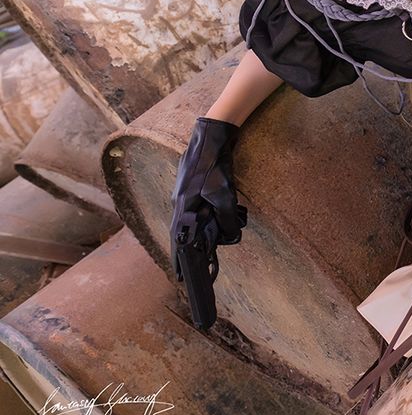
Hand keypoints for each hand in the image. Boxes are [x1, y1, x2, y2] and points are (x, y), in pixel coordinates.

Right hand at [169, 116, 247, 274]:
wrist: (211, 138)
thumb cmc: (214, 166)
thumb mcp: (224, 195)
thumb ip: (226, 218)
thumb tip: (230, 236)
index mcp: (182, 207)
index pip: (178, 239)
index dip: (179, 258)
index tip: (179, 276)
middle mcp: (180, 202)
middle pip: (183, 232)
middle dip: (189, 249)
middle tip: (193, 266)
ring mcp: (185, 193)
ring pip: (191, 219)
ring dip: (200, 231)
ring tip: (209, 243)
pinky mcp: (193, 187)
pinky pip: (196, 209)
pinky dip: (203, 218)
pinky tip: (213, 220)